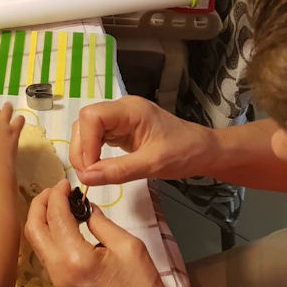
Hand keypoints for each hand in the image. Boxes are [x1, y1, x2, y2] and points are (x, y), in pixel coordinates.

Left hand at [24, 180, 208, 286]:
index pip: (54, 215)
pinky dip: (49, 234)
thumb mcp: (129, 247)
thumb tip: (86, 208)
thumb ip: (102, 223)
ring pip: (36, 242)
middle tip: (55, 189)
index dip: (57, 194)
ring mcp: (57, 282)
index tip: (65, 182)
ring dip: (42, 219)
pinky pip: (46, 254)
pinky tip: (65, 225)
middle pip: (33, 228)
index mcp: (74, 258)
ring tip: (60, 203)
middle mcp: (58, 271)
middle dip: (39, 203)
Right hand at [71, 96, 216, 185]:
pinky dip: (93, 154)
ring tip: (93, 173)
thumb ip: (117, 170)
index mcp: (131, 110)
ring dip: (85, 152)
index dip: (85, 142)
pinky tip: (99, 168)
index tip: (90, 168)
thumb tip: (86, 177)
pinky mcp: (120, 130)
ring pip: (87, 131)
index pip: (92, 117)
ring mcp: (120, 119)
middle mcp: (121, 110)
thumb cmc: (185, 153)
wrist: (204, 151)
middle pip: (85, 122)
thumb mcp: (152, 165)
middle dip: (81, 149)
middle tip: (88, 175)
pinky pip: (96, 138)